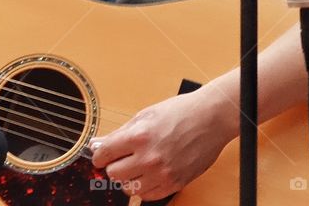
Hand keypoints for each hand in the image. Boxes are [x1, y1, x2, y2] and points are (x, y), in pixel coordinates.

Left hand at [90, 89, 235, 200]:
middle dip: (113, 166)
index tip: (100, 156)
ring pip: (129, 188)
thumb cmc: (179, 112)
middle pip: (113, 174)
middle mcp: (149, 157)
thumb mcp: (144, 116)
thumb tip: (98, 144)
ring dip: (128, 179)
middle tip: (119, 160)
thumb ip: (119, 133)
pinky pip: (148, 196)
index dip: (98, 155)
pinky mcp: (175, 183)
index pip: (104, 154)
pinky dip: (143, 188)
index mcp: (138, 136)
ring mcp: (163, 173)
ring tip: (135, 167)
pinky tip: (147, 175)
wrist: (210, 118)